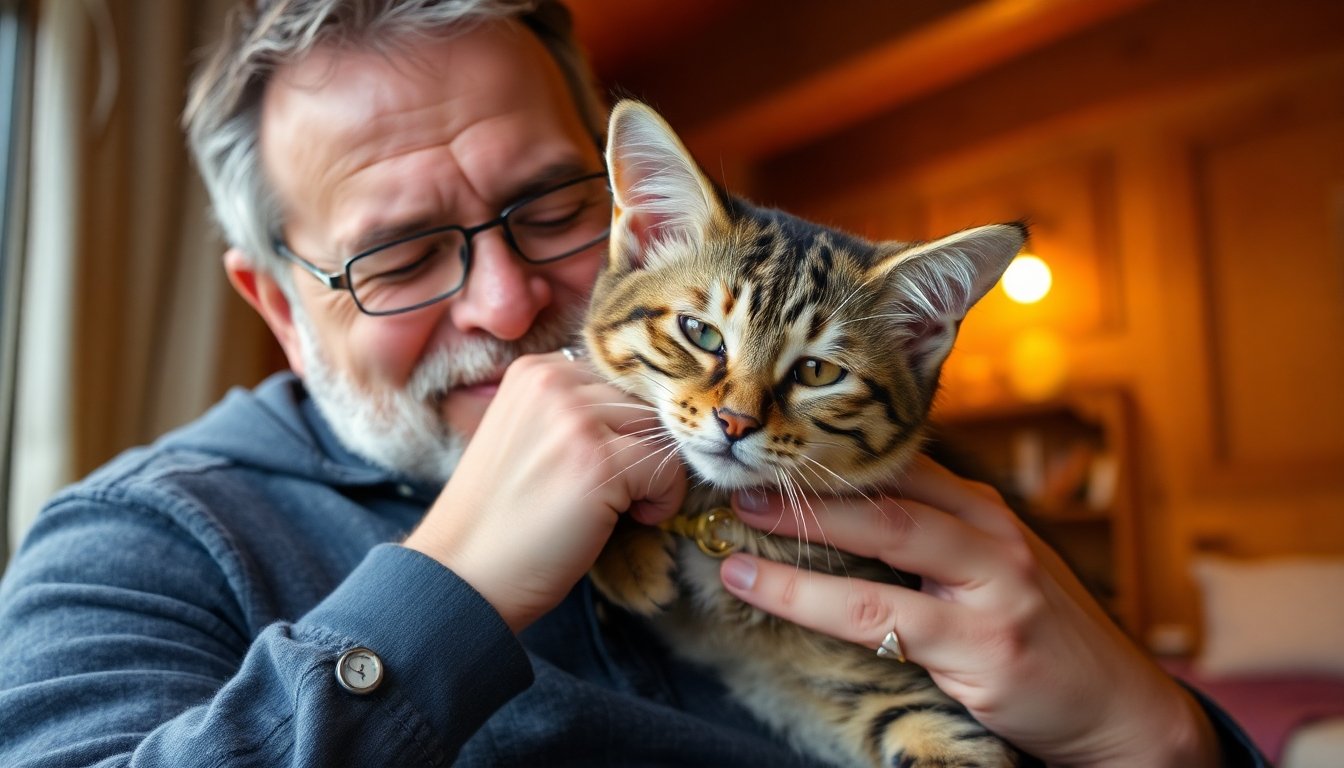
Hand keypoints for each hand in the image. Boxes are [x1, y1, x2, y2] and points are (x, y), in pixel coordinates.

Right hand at [404, 350, 685, 632]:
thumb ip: (570, 411)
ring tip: (626, 504)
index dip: (624, 421)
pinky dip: (664, 497)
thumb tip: (644, 410)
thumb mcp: (526, 436)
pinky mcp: (599, 464)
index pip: (616, 376)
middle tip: (622, 489)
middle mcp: (553, 383)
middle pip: (641, 400)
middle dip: (640, 445)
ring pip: (658, 430)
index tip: (616, 457)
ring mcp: (576, 421)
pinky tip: (636, 518)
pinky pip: (666, 467)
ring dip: (653, 470)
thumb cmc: (498, 516)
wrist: (463, 573)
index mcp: (533, 370)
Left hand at [718, 455, 1218, 766]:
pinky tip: (763, 588)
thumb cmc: (1040, 635)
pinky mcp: (981, 646)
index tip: (771, 450)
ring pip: (880, 544)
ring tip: (734, 527)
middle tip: (739, 477)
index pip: (900, 466)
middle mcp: (991, 537)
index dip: (831, 456)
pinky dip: (810, 599)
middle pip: (886, 494)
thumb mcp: (992, 569)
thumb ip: (933, 534)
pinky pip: (877, 618)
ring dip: (799, 534)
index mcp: (985, 512)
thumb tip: (846, 503)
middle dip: (807, 484)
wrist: (1118, 710)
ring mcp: (991, 589)